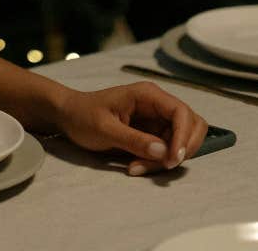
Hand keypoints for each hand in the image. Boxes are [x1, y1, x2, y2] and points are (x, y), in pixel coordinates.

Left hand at [55, 82, 207, 174]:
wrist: (69, 117)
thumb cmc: (83, 115)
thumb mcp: (105, 129)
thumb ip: (134, 139)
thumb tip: (164, 151)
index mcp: (147, 94)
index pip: (181, 112)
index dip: (184, 136)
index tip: (173, 159)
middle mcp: (157, 105)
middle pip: (191, 125)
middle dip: (182, 148)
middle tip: (162, 165)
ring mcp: (156, 120)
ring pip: (181, 142)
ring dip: (167, 159)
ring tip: (139, 167)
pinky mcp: (153, 135)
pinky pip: (167, 151)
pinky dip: (157, 163)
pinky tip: (135, 166)